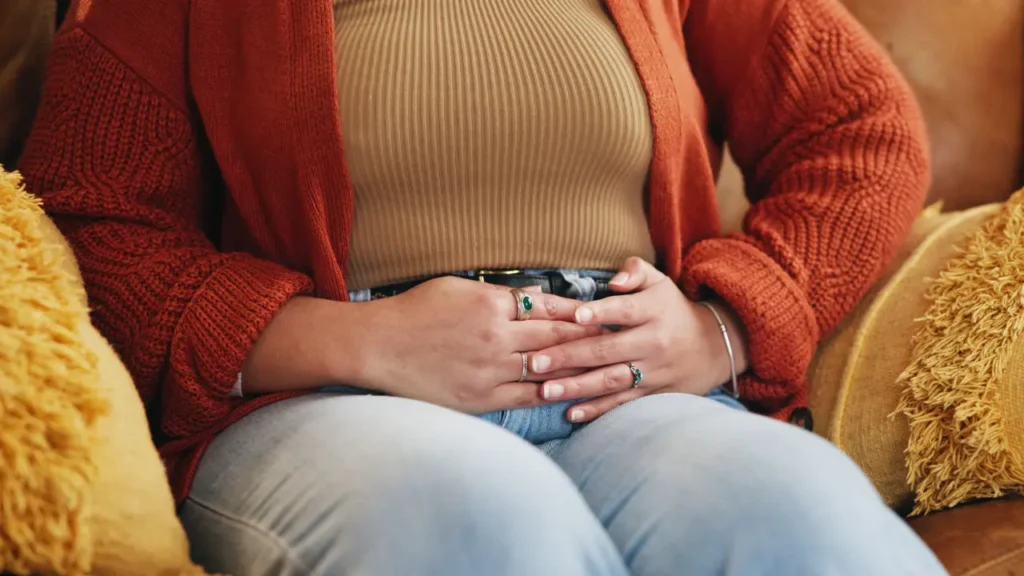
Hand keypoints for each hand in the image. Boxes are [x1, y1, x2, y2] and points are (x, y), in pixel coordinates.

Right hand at [356, 277, 601, 412]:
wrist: (378, 346)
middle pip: (556, 338)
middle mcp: (496, 338)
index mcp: (492, 306)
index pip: (548, 308)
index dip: (579, 312)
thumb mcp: (458, 287)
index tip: (602, 313)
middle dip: (591, 337)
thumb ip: (500, 293)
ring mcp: (489, 371)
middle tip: (619, 338)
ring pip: (547, 368)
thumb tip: (537, 296)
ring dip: (579, 367)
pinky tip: (571, 392)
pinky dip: (551, 393)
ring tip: (606, 366)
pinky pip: (526, 397)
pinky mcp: (481, 398)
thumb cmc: (415, 311)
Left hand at [528, 258, 748, 422]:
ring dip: (577, 387)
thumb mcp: (660, 282)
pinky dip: (597, 410)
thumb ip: (634, 271)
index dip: (600, 313)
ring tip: (546, 391)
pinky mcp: (654, 394)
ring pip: (612, 380)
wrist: (716, 347)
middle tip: (535, 361)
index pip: (624, 311)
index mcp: (653, 310)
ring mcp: (654, 371)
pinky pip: (623, 403)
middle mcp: (654, 342)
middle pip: (608, 350)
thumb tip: (614, 280)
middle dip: (569, 356)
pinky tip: (571, 413)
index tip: (575, 316)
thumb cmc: (673, 309)